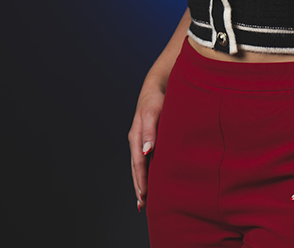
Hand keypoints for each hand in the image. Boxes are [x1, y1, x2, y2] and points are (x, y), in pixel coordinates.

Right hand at [127, 89, 163, 211]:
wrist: (156, 87)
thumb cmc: (156, 100)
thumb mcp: (153, 113)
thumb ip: (150, 132)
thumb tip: (146, 151)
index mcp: (136, 136)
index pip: (138, 163)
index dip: (141, 179)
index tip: (144, 195)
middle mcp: (136, 141)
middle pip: (136, 168)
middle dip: (139, 186)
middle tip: (142, 205)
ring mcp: (140, 141)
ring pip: (139, 166)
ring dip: (141, 182)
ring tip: (143, 200)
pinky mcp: (147, 140)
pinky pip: (144, 160)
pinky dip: (145, 173)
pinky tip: (150, 182)